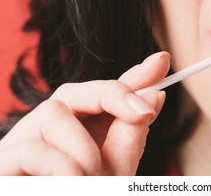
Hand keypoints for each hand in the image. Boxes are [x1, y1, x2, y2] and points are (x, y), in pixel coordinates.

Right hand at [0, 51, 170, 174]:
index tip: (163, 60)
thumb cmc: (83, 194)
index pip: (107, 94)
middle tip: (144, 112)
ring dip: (85, 150)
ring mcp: (25, 140)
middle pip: (76, 90)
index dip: (135, 75)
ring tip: (91, 179)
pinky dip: (63, 169)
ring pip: (54, 112)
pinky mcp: (5, 160)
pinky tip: (69, 184)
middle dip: (114, 94)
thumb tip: (154, 97)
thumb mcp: (116, 170)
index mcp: (82, 130)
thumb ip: (131, 135)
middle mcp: (53, 129)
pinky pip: (35, 147)